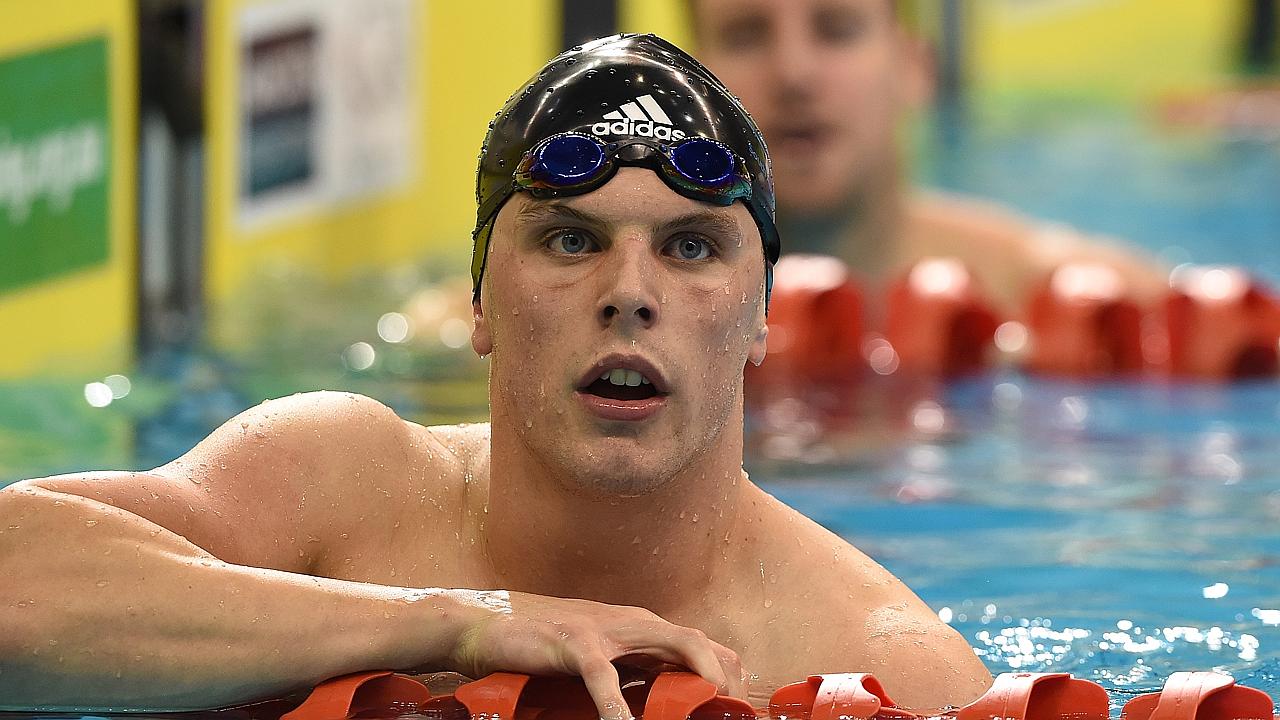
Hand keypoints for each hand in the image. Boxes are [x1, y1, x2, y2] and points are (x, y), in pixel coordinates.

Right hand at [446, 590, 743, 719]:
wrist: (487, 627)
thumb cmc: (542, 649)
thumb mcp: (598, 659)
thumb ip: (630, 673)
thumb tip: (659, 702)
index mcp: (638, 626)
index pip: (699, 644)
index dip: (725, 673)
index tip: (735, 707)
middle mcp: (630, 622)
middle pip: (696, 641)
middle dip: (723, 677)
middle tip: (731, 712)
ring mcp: (604, 629)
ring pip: (670, 643)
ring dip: (697, 677)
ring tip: (706, 709)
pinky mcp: (574, 644)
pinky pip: (605, 677)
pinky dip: (619, 706)